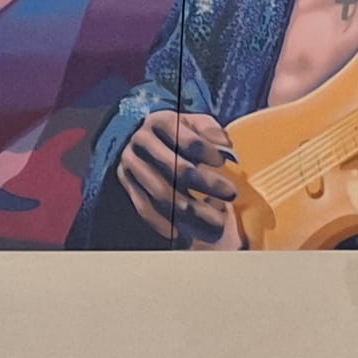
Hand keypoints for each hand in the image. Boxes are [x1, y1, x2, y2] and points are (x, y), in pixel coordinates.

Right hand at [115, 109, 243, 249]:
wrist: (141, 139)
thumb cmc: (176, 132)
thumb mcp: (193, 123)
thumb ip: (210, 130)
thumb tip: (226, 146)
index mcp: (160, 121)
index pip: (188, 139)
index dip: (208, 152)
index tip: (225, 163)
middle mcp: (141, 141)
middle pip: (177, 168)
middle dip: (207, 183)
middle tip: (231, 193)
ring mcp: (131, 163)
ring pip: (162, 192)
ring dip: (191, 210)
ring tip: (216, 220)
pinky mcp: (126, 183)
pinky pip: (143, 207)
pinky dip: (162, 223)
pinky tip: (182, 235)